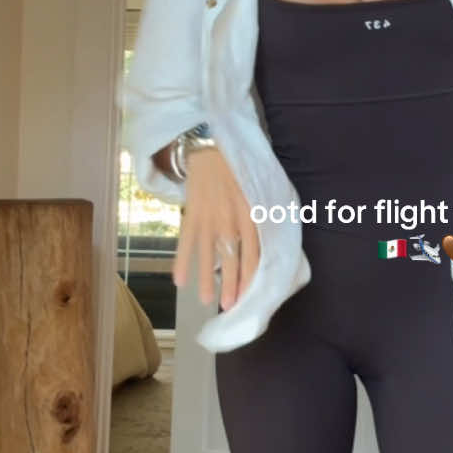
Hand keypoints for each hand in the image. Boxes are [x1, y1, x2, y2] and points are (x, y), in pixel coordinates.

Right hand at [172, 147, 260, 310]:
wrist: (213, 146)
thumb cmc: (241, 172)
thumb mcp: (260, 190)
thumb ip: (266, 215)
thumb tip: (274, 242)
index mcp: (252, 215)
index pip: (255, 252)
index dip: (253, 275)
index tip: (253, 295)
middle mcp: (231, 219)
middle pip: (233, 258)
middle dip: (232, 284)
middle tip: (230, 306)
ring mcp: (210, 218)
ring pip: (208, 254)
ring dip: (206, 279)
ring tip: (206, 300)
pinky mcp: (192, 213)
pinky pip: (186, 241)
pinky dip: (181, 261)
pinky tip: (179, 280)